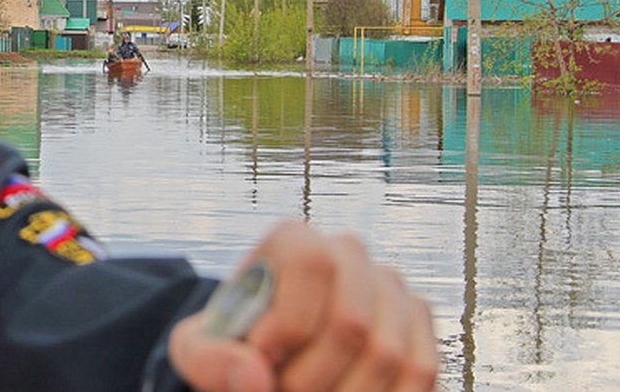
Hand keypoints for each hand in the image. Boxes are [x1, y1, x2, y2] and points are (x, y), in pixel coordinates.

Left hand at [169, 221, 437, 391]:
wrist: (268, 357)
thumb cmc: (234, 347)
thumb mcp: (199, 351)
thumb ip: (211, 360)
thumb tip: (254, 372)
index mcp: (295, 240)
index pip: (311, 262)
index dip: (287, 323)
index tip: (262, 358)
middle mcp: (351, 253)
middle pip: (350, 322)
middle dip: (311, 378)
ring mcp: (392, 289)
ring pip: (387, 355)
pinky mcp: (420, 328)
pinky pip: (418, 375)